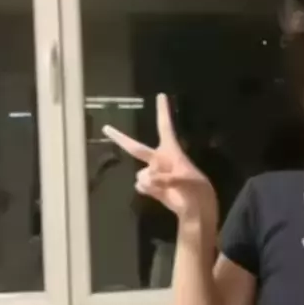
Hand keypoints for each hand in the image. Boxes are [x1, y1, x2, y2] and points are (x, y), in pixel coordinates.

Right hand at [103, 94, 217, 233]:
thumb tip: (145, 179)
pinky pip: (140, 185)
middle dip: (120, 138)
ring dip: (150, 181)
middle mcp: (160, 160)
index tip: (161, 95)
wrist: (196, 209)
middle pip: (136, 148)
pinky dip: (147, 189)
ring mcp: (154, 174)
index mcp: (172, 152)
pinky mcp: (151, 187)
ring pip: (141, 175)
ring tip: (166, 187)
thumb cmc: (196, 189)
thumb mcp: (186, 181)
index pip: (165, 127)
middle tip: (106, 128)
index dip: (163, 111)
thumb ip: (165, 178)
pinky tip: (159, 192)